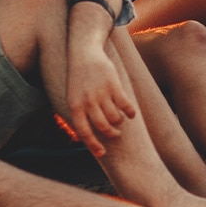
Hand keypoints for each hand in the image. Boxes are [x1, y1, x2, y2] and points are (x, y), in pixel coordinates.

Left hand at [64, 25, 138, 157]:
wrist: (84, 54)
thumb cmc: (78, 79)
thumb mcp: (73, 97)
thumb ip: (80, 114)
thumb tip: (88, 136)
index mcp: (75, 106)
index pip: (84, 132)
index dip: (94, 145)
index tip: (102, 153)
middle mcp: (88, 102)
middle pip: (103, 126)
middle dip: (111, 134)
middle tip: (115, 134)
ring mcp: (101, 93)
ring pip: (115, 117)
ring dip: (119, 121)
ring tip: (119, 119)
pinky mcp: (113, 85)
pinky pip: (125, 105)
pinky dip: (130, 112)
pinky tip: (132, 114)